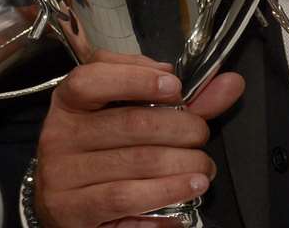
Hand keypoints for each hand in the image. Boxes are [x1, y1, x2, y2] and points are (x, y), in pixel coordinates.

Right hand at [33, 51, 244, 227]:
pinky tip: (189, 189)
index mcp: (70, 103)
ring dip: (183, 164)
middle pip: (129, 122)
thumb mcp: (130, 119)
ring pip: (137, 162)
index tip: (175, 86)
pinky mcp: (73, 210)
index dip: (136, 78)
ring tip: (204, 168)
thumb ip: (178, 102)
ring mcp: (62, 174)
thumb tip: (228, 84)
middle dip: (180, 128)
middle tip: (200, 136)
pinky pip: (127, 198)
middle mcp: (60, 135)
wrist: (67, 208)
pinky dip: (166, 192)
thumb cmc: (101, 156)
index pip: (93, 79)